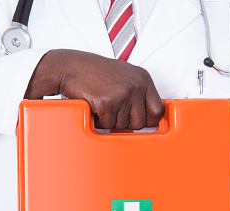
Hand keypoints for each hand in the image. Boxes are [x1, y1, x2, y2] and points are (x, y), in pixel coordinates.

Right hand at [24, 49, 163, 129]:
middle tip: (113, 110)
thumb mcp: (125, 77)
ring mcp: (122, 94)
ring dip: (110, 120)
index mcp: (143, 79)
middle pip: (140, 122)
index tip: (140, 122)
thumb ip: (139, 93)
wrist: (72, 67)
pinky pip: (107, 124)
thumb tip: (151, 119)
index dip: (149, 120)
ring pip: (122, 125)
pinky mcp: (107, 103)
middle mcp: (136, 86)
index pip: (157, 110)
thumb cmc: (96, 72)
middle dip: (126, 122)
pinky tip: (94, 106)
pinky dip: (99, 120)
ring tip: (102, 104)